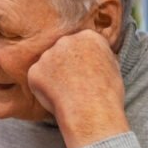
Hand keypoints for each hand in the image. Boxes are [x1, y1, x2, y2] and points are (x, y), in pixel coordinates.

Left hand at [27, 29, 129, 147]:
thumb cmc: (107, 93)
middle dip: (65, 64)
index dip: (83, 61)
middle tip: (74, 84)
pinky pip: (37, 78)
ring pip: (48, 64)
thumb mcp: (113, 66)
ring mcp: (48, 55)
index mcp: (88, 36)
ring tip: (67, 93)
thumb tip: (94, 55)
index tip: (86, 73)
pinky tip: (56, 97)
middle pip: (63, 51)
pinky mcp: (34, 71)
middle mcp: (66, 41)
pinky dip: (43, 88)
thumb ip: (99, 54)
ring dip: (53, 76)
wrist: (91, 111)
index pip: (81, 43)